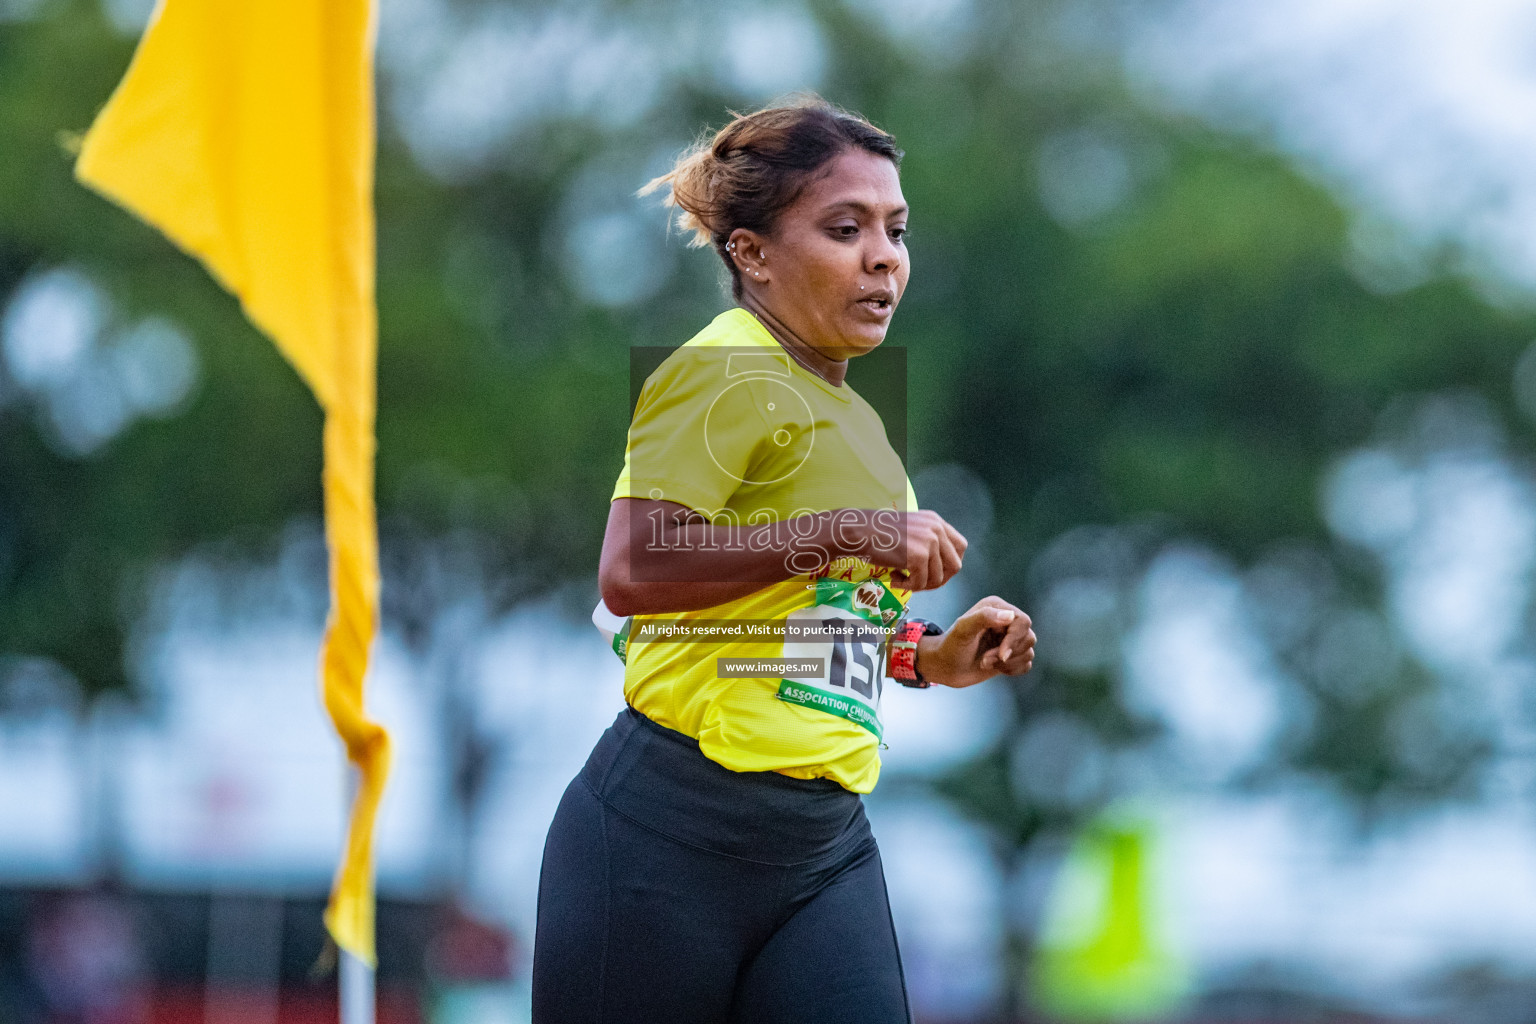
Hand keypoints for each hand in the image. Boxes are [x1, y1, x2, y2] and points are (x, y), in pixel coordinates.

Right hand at [857, 510, 966, 591]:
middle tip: (919, 582)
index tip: (935, 571)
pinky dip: (907, 587)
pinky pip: (921, 583)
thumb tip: (941, 568)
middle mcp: (936, 529)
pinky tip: (893, 579)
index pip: (961, 546)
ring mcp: (929, 542)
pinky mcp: (918, 556)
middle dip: (939, 580)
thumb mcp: (911, 529)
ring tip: (900, 579)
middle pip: (955, 565)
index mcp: (936, 521)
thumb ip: (928, 541)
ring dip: (919, 585)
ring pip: (937, 578)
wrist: (859, 531)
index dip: (951, 563)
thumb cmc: (878, 533)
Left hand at [916, 596, 1034, 687]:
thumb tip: (1010, 615)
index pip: (1023, 621)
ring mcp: (1009, 638)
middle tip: (985, 659)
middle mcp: (1006, 621)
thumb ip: (984, 617)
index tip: (1002, 654)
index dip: (1015, 639)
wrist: (945, 667)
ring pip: (1028, 652)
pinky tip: (994, 668)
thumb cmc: (951, 645)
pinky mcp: (1011, 655)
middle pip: (1029, 637)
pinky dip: (1012, 670)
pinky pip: (1026, 664)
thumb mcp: (963, 629)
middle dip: (1008, 653)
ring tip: (985, 662)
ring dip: (1007, 663)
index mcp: (996, 608)